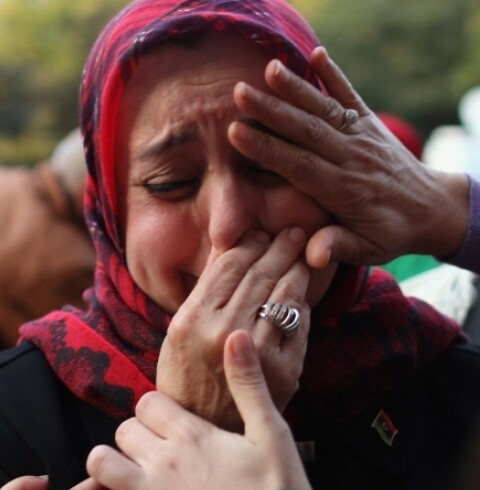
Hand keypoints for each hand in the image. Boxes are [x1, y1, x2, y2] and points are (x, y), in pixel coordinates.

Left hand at [84, 330, 311, 489]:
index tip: (171, 426)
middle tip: (156, 453)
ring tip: (128, 476)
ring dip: (108, 467)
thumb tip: (235, 336)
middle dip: (135, 437)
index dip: (156, 411)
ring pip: (99, 464)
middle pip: (122, 431)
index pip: (147, 403)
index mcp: (190, 434)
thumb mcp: (273, 433)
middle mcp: (162, 462)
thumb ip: (248, 384)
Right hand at [156, 228, 309, 430]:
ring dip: (297, 270)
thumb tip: (228, 249)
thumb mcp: (178, 332)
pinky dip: (301, 305)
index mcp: (193, 320)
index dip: (251, 243)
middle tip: (293, 233)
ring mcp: (258, 352)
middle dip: (280, 248)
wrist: (203, 427)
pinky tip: (300, 295)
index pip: (230, 265)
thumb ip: (204, 293)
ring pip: (284, 295)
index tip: (261, 233)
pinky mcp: (284, 369)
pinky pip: (300, 324)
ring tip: (302, 255)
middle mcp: (225, 332)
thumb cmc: (185, 377)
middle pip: (260, 274)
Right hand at [228, 46, 469, 268]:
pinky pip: (351, 96)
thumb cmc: (389, 233)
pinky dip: (334, 74)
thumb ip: (337, 247)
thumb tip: (311, 255)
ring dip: (296, 88)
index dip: (267, 148)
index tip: (236, 133)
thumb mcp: (367, 251)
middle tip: (239, 93)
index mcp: (343, 190)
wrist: (432, 209)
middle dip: (271, 111)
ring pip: (324, 110)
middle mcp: (351, 157)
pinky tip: (315, 54)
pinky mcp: (370, 124)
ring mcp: (361, 137)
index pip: (299, 164)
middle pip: (306, 130)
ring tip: (268, 69)